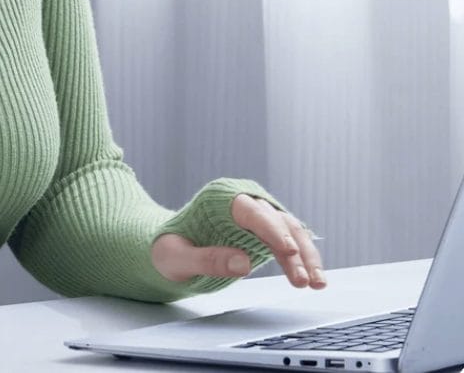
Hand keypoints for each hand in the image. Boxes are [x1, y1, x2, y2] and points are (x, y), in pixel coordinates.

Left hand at [151, 194, 326, 289]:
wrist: (169, 250)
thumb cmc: (166, 249)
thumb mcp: (176, 257)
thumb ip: (207, 259)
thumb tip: (243, 264)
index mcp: (218, 199)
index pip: (249, 210)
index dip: (270, 229)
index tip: (287, 250)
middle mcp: (242, 201)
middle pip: (275, 221)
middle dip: (292, 250)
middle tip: (302, 280)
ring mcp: (257, 216)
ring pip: (290, 230)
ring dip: (306, 256)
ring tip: (316, 284)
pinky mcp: (265, 234)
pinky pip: (291, 242)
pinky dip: (304, 259)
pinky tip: (315, 279)